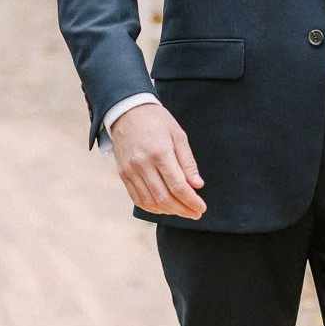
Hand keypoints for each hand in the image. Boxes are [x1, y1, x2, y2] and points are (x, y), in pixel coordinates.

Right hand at [109, 103, 205, 218]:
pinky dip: (152, 207)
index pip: (178, 186)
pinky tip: (163, 208)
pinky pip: (137, 198)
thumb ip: (187, 162)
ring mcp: (130, 171)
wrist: (127, 111)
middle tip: (195, 214)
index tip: (202, 208)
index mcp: (160, 153)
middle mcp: (143, 164)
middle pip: (164, 198)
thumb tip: (197, 185)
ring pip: (150, 202)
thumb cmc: (157, 121)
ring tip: (182, 211)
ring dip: (168, 211)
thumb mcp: (178, 135)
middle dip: (182, 210)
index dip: (191, 201)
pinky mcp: (123, 174)